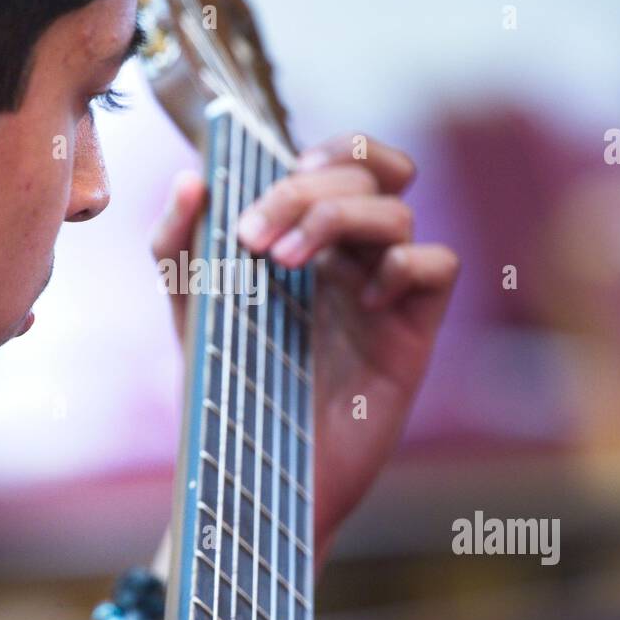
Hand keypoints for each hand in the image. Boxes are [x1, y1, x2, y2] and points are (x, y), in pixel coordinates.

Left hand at [151, 133, 458, 569]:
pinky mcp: (412, 333)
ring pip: (398, 213)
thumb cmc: (229, 389)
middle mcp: (354, 257)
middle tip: (255, 241)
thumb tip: (194, 176)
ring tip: (283, 266)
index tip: (283, 172)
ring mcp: (385, 292)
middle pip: (368, 178)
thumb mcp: (191, 309)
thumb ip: (180, 243)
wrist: (252, 469)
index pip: (347, 160)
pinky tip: (364, 302)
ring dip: (338, 221)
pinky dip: (404, 267)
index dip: (329, 150)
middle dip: (307, 194)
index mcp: (310, 238)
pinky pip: (439, 266)